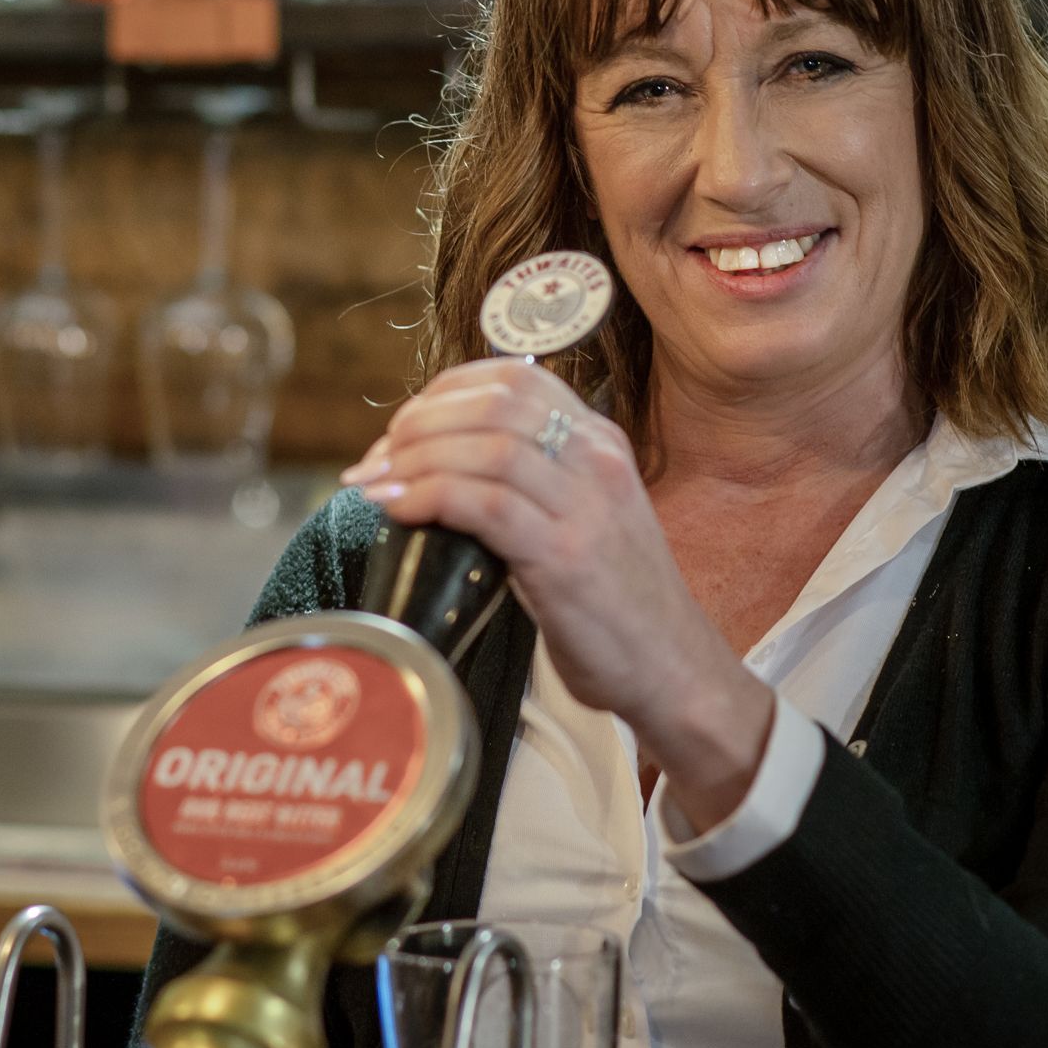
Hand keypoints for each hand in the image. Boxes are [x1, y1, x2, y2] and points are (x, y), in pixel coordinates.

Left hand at [342, 358, 775, 830]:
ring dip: (413, 460)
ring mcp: (586, 506)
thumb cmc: (616, 604)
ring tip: (374, 486)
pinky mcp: (568, 556)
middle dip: (417, 424)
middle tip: (375, 462)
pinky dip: (430, 497)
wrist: (672, 669)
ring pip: (485, 447)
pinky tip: (400, 511)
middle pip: (491, 403)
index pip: (513, 379)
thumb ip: (530, 484)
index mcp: (600, 442)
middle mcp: (597, 460)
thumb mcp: (582, 519)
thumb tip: (438, 468)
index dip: (443, 393)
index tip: (403, 427)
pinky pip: (485, 504)